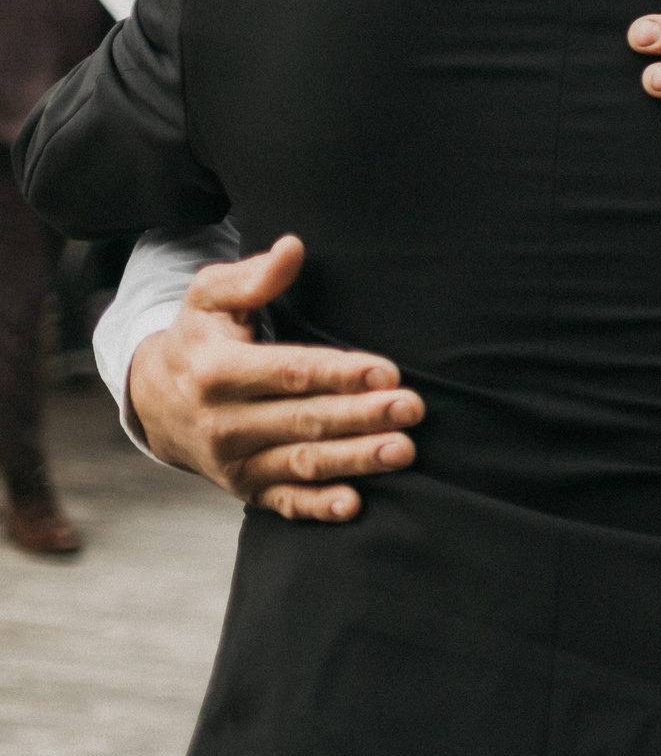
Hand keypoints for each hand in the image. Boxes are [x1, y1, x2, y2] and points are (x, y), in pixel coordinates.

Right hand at [126, 236, 421, 519]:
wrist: (153, 400)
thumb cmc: (199, 338)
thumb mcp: (209, 297)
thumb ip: (251, 277)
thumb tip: (293, 248)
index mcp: (217, 371)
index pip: (289, 372)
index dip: (339, 373)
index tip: (386, 372)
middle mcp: (223, 422)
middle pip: (304, 420)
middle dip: (361, 416)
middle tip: (412, 408)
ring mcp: (233, 461)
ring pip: (302, 463)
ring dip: (355, 460)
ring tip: (403, 450)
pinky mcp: (244, 488)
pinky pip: (283, 502)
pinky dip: (317, 507)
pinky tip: (354, 504)